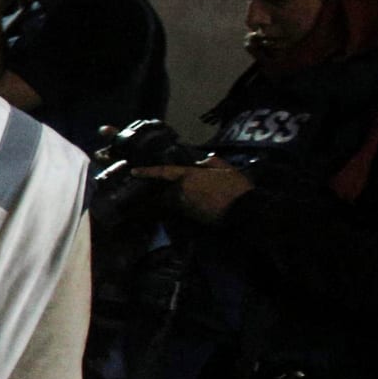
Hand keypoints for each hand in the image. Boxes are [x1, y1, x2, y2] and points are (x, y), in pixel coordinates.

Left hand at [133, 160, 253, 223]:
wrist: (243, 210)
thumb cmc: (235, 187)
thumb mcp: (226, 169)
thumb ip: (212, 163)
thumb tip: (203, 161)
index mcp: (189, 175)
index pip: (164, 172)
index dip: (148, 172)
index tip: (134, 172)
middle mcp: (182, 190)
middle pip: (163, 193)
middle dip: (157, 194)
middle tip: (150, 194)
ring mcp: (185, 205)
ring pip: (169, 203)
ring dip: (165, 203)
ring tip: (161, 203)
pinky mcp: (190, 217)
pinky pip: (178, 211)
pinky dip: (176, 209)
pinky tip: (179, 209)